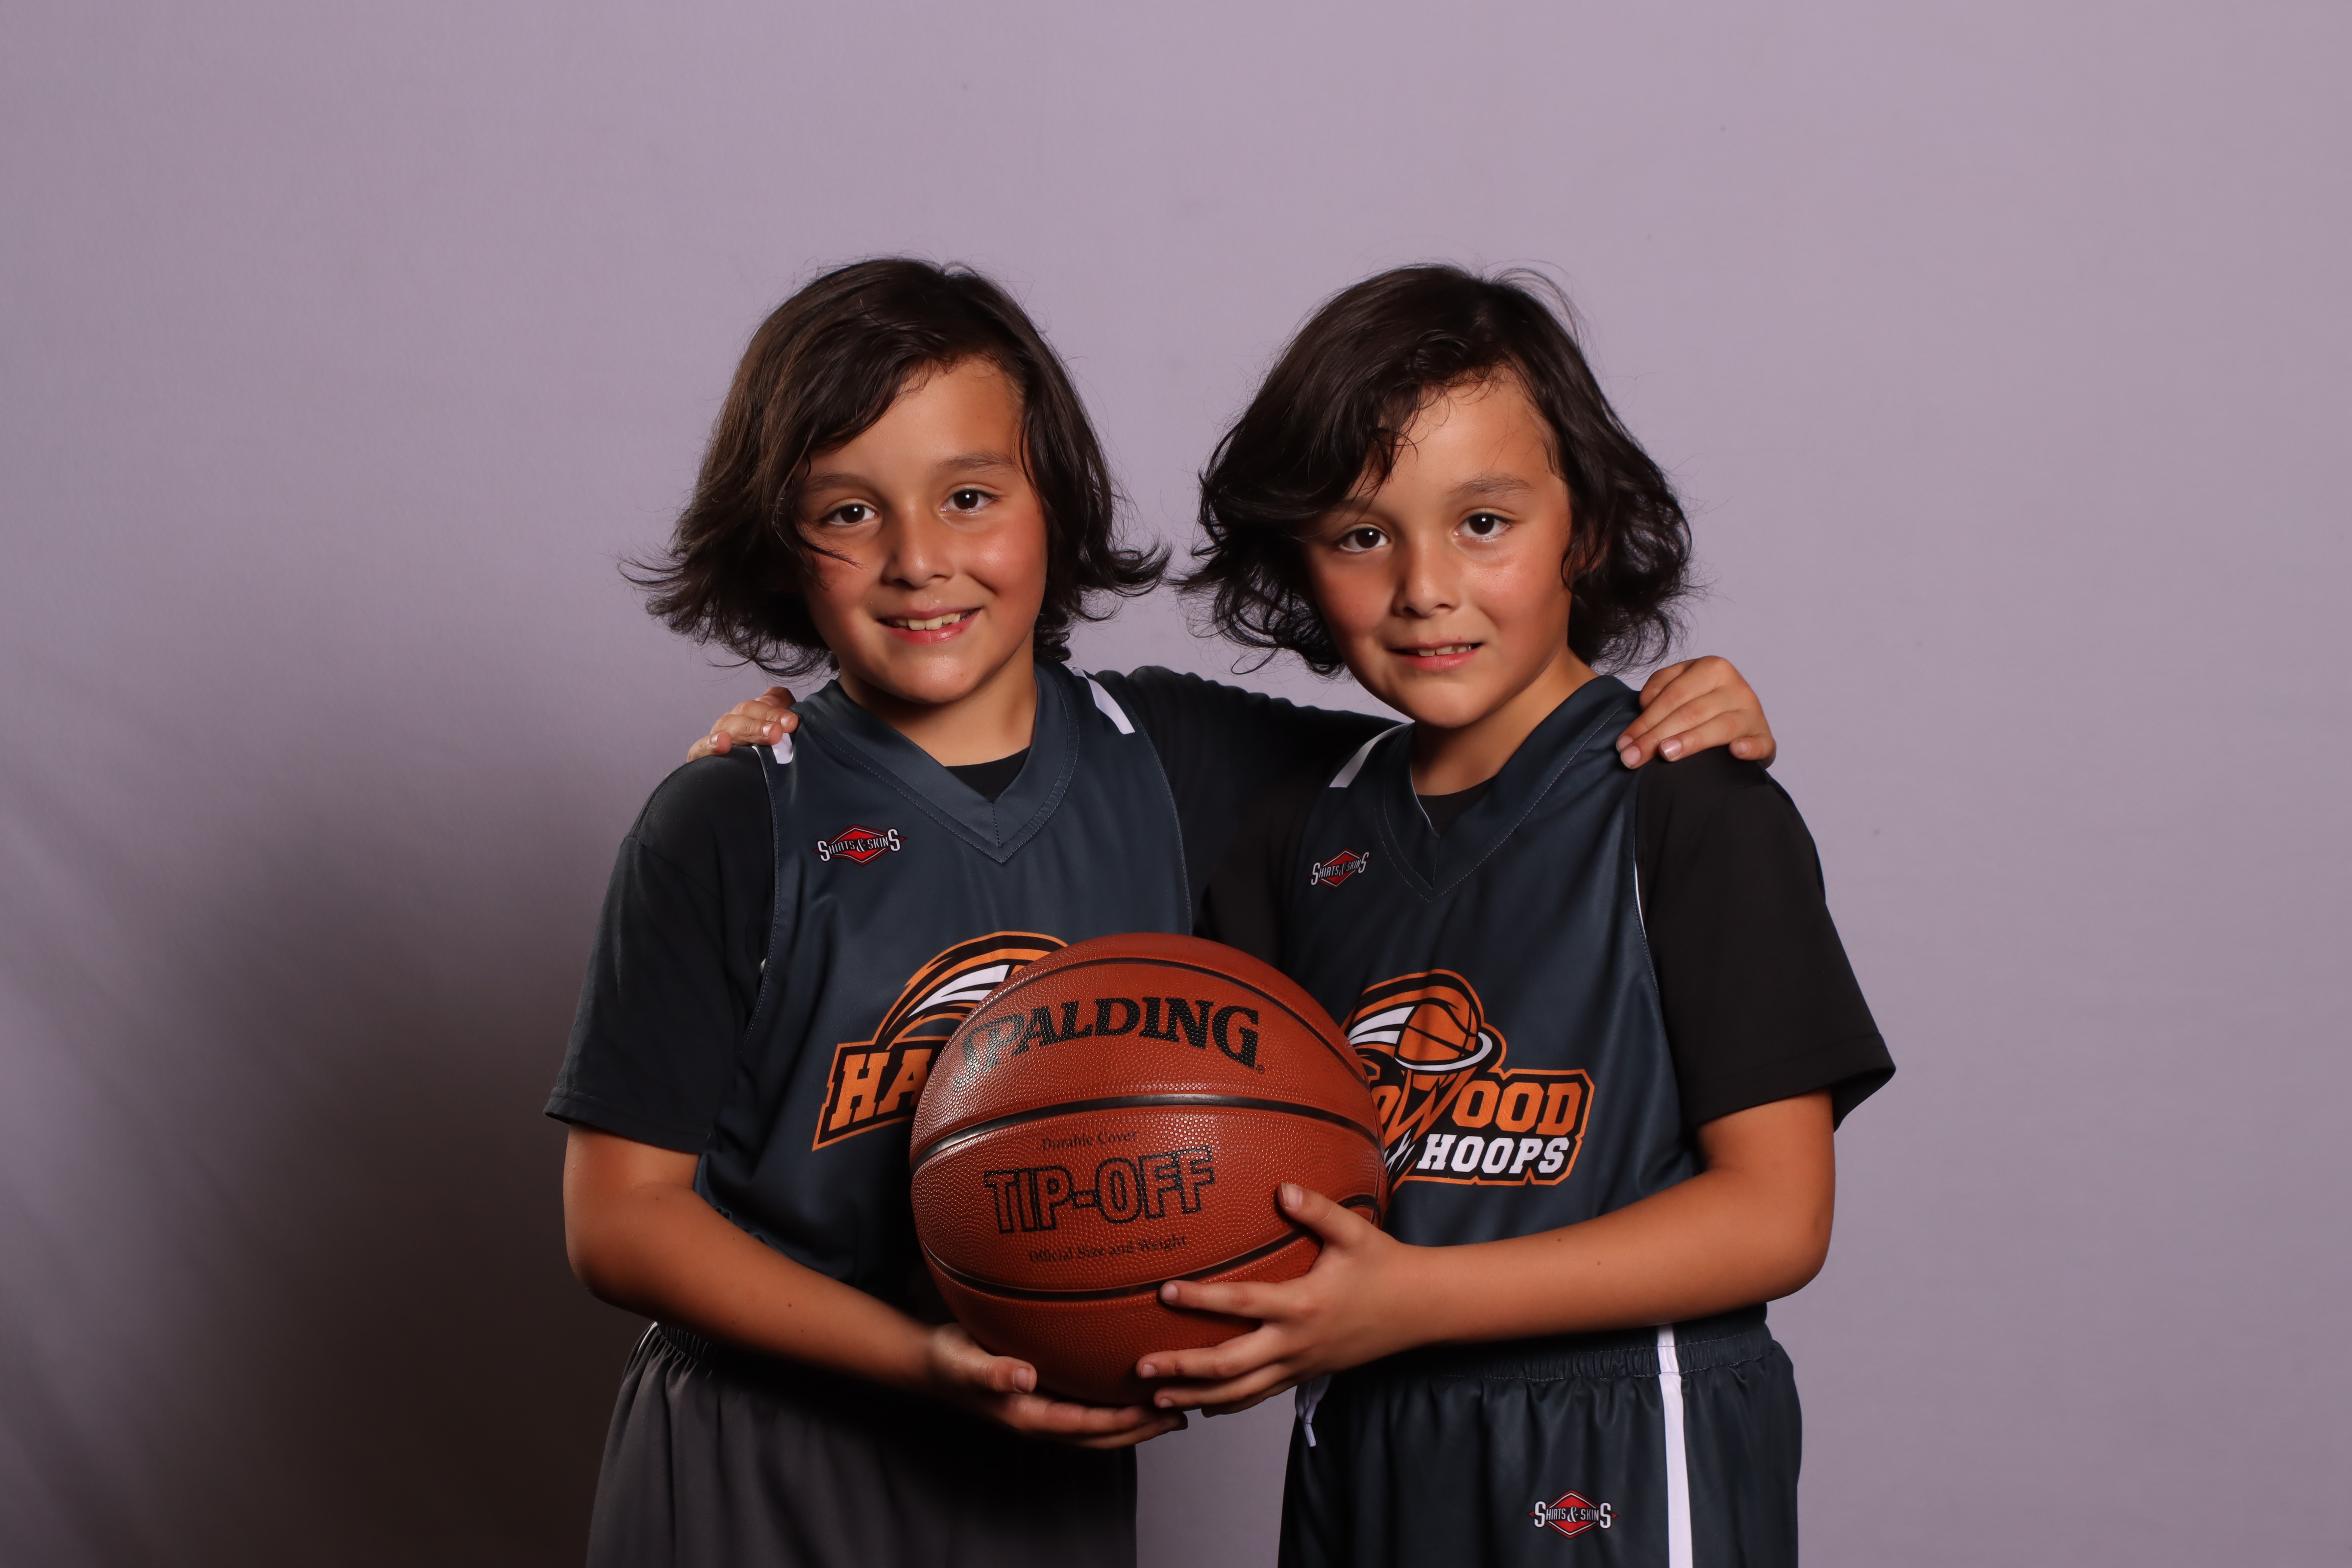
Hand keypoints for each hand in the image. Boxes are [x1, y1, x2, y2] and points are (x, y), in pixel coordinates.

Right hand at [689, 686, 799, 761]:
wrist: (748, 807)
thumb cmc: (773, 771)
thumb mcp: (787, 748)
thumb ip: (789, 727)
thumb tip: (794, 718)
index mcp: (757, 716)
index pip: (767, 701)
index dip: (777, 707)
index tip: (793, 722)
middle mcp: (737, 722)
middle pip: (748, 710)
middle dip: (768, 718)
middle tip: (782, 731)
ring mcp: (718, 737)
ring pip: (729, 725)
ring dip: (749, 729)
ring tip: (769, 735)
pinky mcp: (701, 757)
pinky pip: (701, 748)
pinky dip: (711, 744)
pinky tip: (723, 742)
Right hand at [921, 1323, 1186, 1448]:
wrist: (934, 1363)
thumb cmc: (949, 1360)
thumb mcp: (964, 1361)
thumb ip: (991, 1371)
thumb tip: (1023, 1378)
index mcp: (1029, 1415)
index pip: (1087, 1426)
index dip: (1125, 1421)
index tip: (1159, 1410)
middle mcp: (1042, 1418)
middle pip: (1102, 1434)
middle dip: (1142, 1428)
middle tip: (1183, 1413)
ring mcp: (1045, 1411)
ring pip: (1098, 1426)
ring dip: (1135, 1421)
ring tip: (1173, 1407)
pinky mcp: (1045, 1397)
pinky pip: (1088, 1409)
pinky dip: (1116, 1405)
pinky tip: (1134, 1386)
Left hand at [1134, 1184, 1426, 1414]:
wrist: (1419, 1308)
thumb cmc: (1385, 1265)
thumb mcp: (1354, 1232)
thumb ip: (1318, 1210)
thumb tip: (1282, 1189)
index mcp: (1302, 1305)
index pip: (1242, 1303)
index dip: (1201, 1299)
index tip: (1164, 1292)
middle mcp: (1296, 1342)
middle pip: (1229, 1364)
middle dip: (1183, 1368)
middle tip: (1142, 1367)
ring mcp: (1300, 1364)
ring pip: (1240, 1391)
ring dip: (1197, 1395)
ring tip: (1155, 1398)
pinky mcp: (1306, 1374)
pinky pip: (1260, 1396)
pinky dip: (1228, 1403)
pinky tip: (1202, 1405)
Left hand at [1616, 655, 1776, 767]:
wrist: (1739, 725)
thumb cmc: (1699, 707)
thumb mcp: (1678, 689)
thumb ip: (1658, 692)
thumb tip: (1644, 708)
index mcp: (1712, 668)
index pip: (1672, 695)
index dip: (1644, 720)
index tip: (1623, 744)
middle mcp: (1735, 687)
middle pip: (1690, 712)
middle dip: (1655, 737)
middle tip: (1632, 758)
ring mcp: (1753, 713)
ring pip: (1720, 726)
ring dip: (1692, 741)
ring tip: (1666, 754)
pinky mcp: (1765, 738)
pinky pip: (1760, 743)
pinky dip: (1750, 747)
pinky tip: (1736, 752)